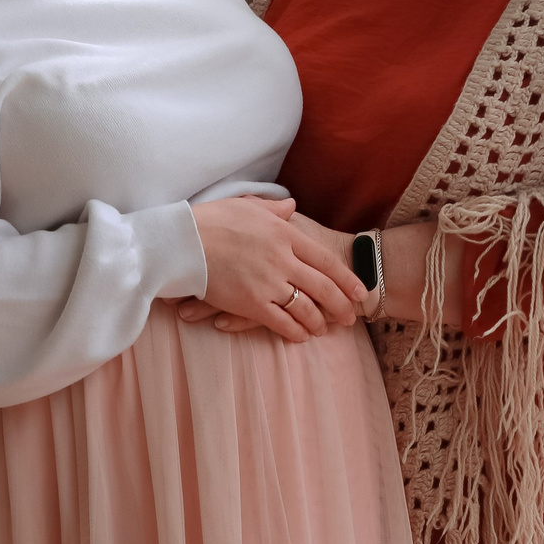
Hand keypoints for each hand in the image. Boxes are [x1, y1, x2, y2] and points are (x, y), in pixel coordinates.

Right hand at [184, 196, 361, 341]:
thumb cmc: (212, 220)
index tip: (360, 291)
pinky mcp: (251, 303)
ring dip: (318, 322)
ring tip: (325, 330)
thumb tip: (291, 206)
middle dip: (340, 305)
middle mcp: (283, 259)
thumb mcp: (248, 205)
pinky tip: (301, 337)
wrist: (183, 242)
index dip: (346, 278)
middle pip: (323, 287)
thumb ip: (274, 209)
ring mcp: (269, 283)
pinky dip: (294, 331)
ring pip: (305, 307)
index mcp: (286, 234)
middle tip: (350, 318)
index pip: (325, 260)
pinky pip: (281, 321)